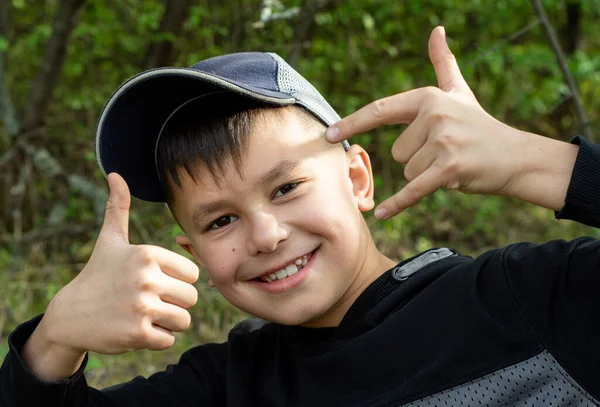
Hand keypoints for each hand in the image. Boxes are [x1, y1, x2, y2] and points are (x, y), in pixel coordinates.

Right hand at [42, 173, 198, 354]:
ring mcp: (142, 307)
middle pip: (192, 298)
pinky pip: (169, 340)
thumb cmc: (97, 274)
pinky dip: (158, 339)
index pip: (193, 273)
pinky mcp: (138, 334)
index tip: (157, 282)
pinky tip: (137, 329)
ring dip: (168, 322)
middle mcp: (147, 278)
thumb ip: (118, 207)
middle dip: (175, 303)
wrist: (69, 315)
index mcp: (148, 254)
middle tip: (151, 301)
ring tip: (145, 314)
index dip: (178, 281)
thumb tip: (114, 173)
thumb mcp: (109, 240)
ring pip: (184, 320)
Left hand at [326, 26, 532, 218]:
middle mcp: (434, 116)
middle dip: (416, 159)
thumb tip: (437, 30)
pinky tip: (381, 215)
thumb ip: (444, 63)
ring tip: (451, 164)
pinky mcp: (448, 169)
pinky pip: (413, 189)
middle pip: (397, 152)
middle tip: (445, 152)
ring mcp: (442, 143)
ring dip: (424, 175)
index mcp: (429, 98)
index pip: (381, 110)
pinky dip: (398, 204)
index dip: (353, 123)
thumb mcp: (459, 92)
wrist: (516, 157)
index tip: (328, 134)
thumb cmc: (479, 125)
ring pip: (407, 171)